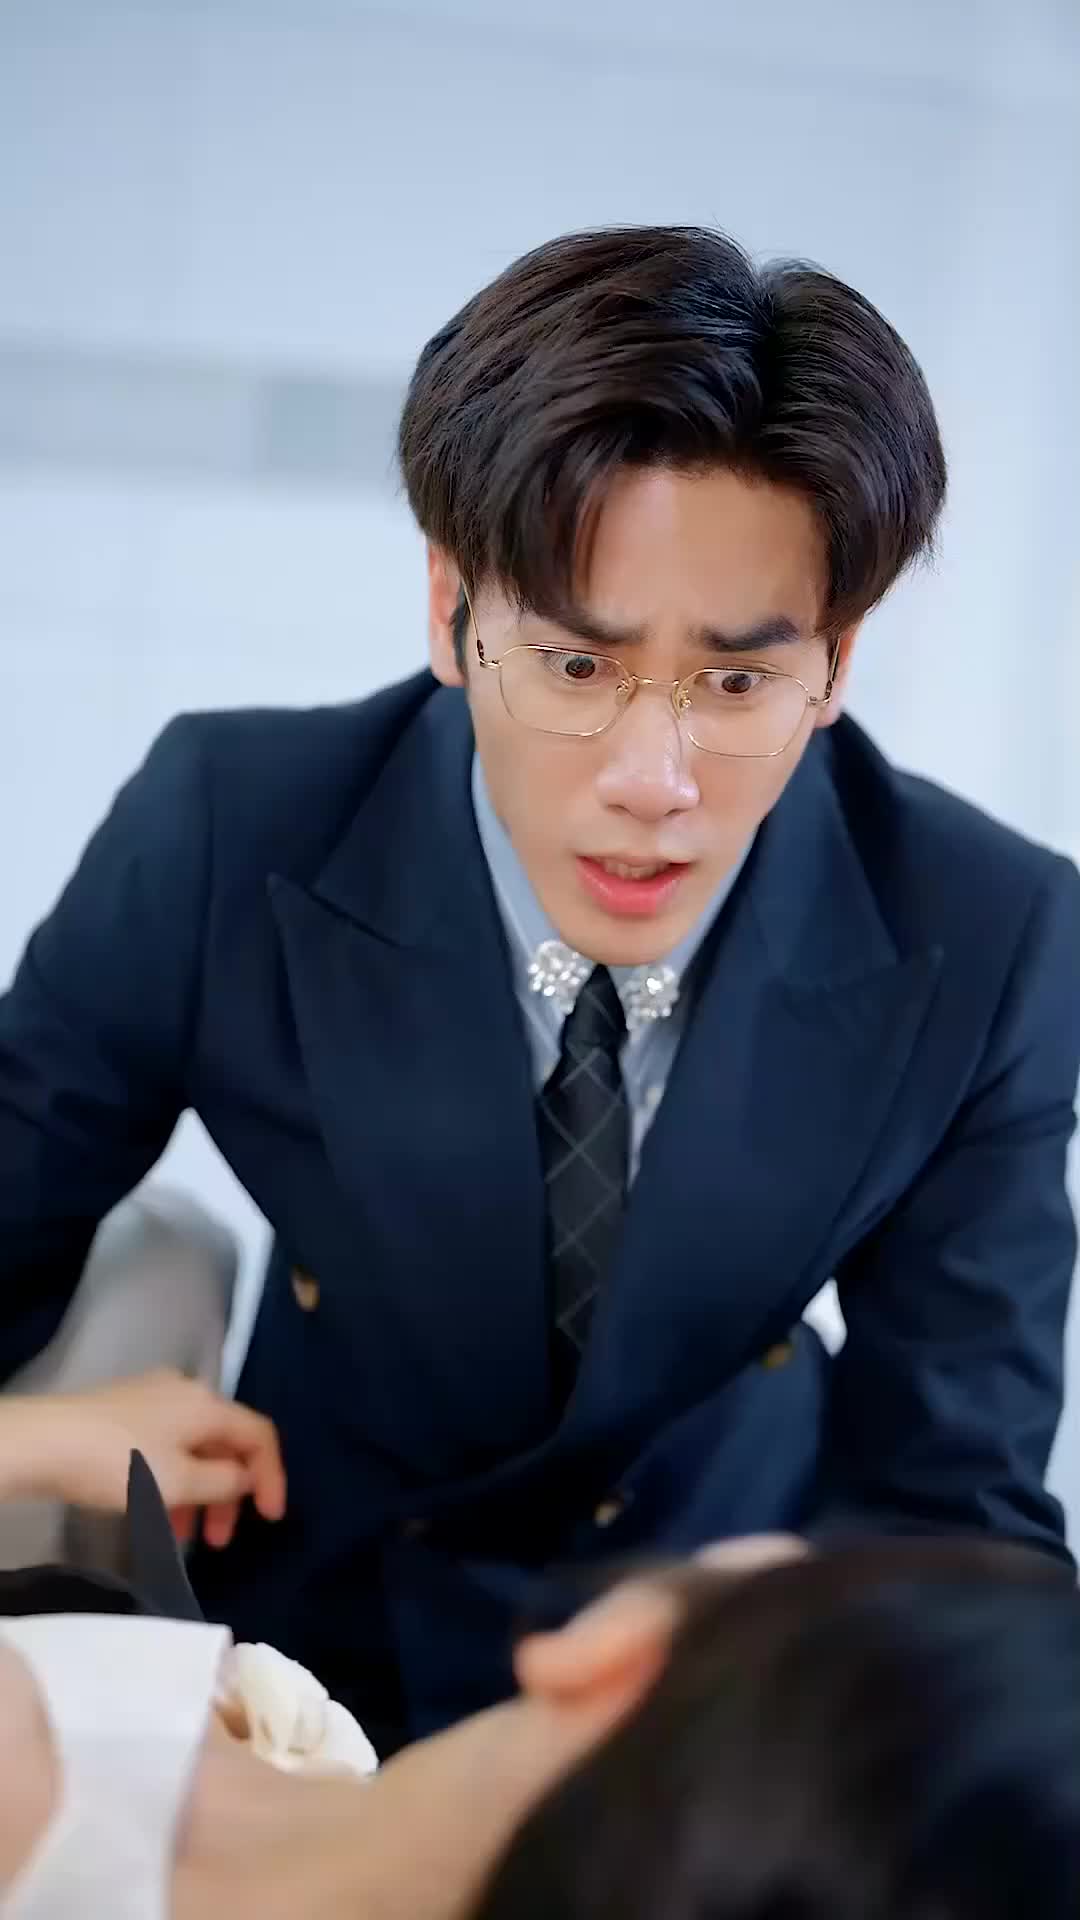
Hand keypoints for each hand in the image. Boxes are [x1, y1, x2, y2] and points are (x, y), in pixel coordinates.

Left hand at [8, 1370, 285, 1547]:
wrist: (46, 1442)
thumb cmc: (119, 1463)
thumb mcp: (179, 1482)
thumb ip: (224, 1482)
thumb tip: (246, 1478)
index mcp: (207, 1404)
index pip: (259, 1434)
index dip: (272, 1476)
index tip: (269, 1519)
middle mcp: (186, 1393)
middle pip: (225, 1444)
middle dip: (228, 1494)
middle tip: (218, 1540)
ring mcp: (153, 1399)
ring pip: (192, 1449)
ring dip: (197, 1493)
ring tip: (180, 1537)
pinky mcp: (125, 1411)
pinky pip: (166, 1447)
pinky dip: (171, 1480)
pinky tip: (153, 1512)